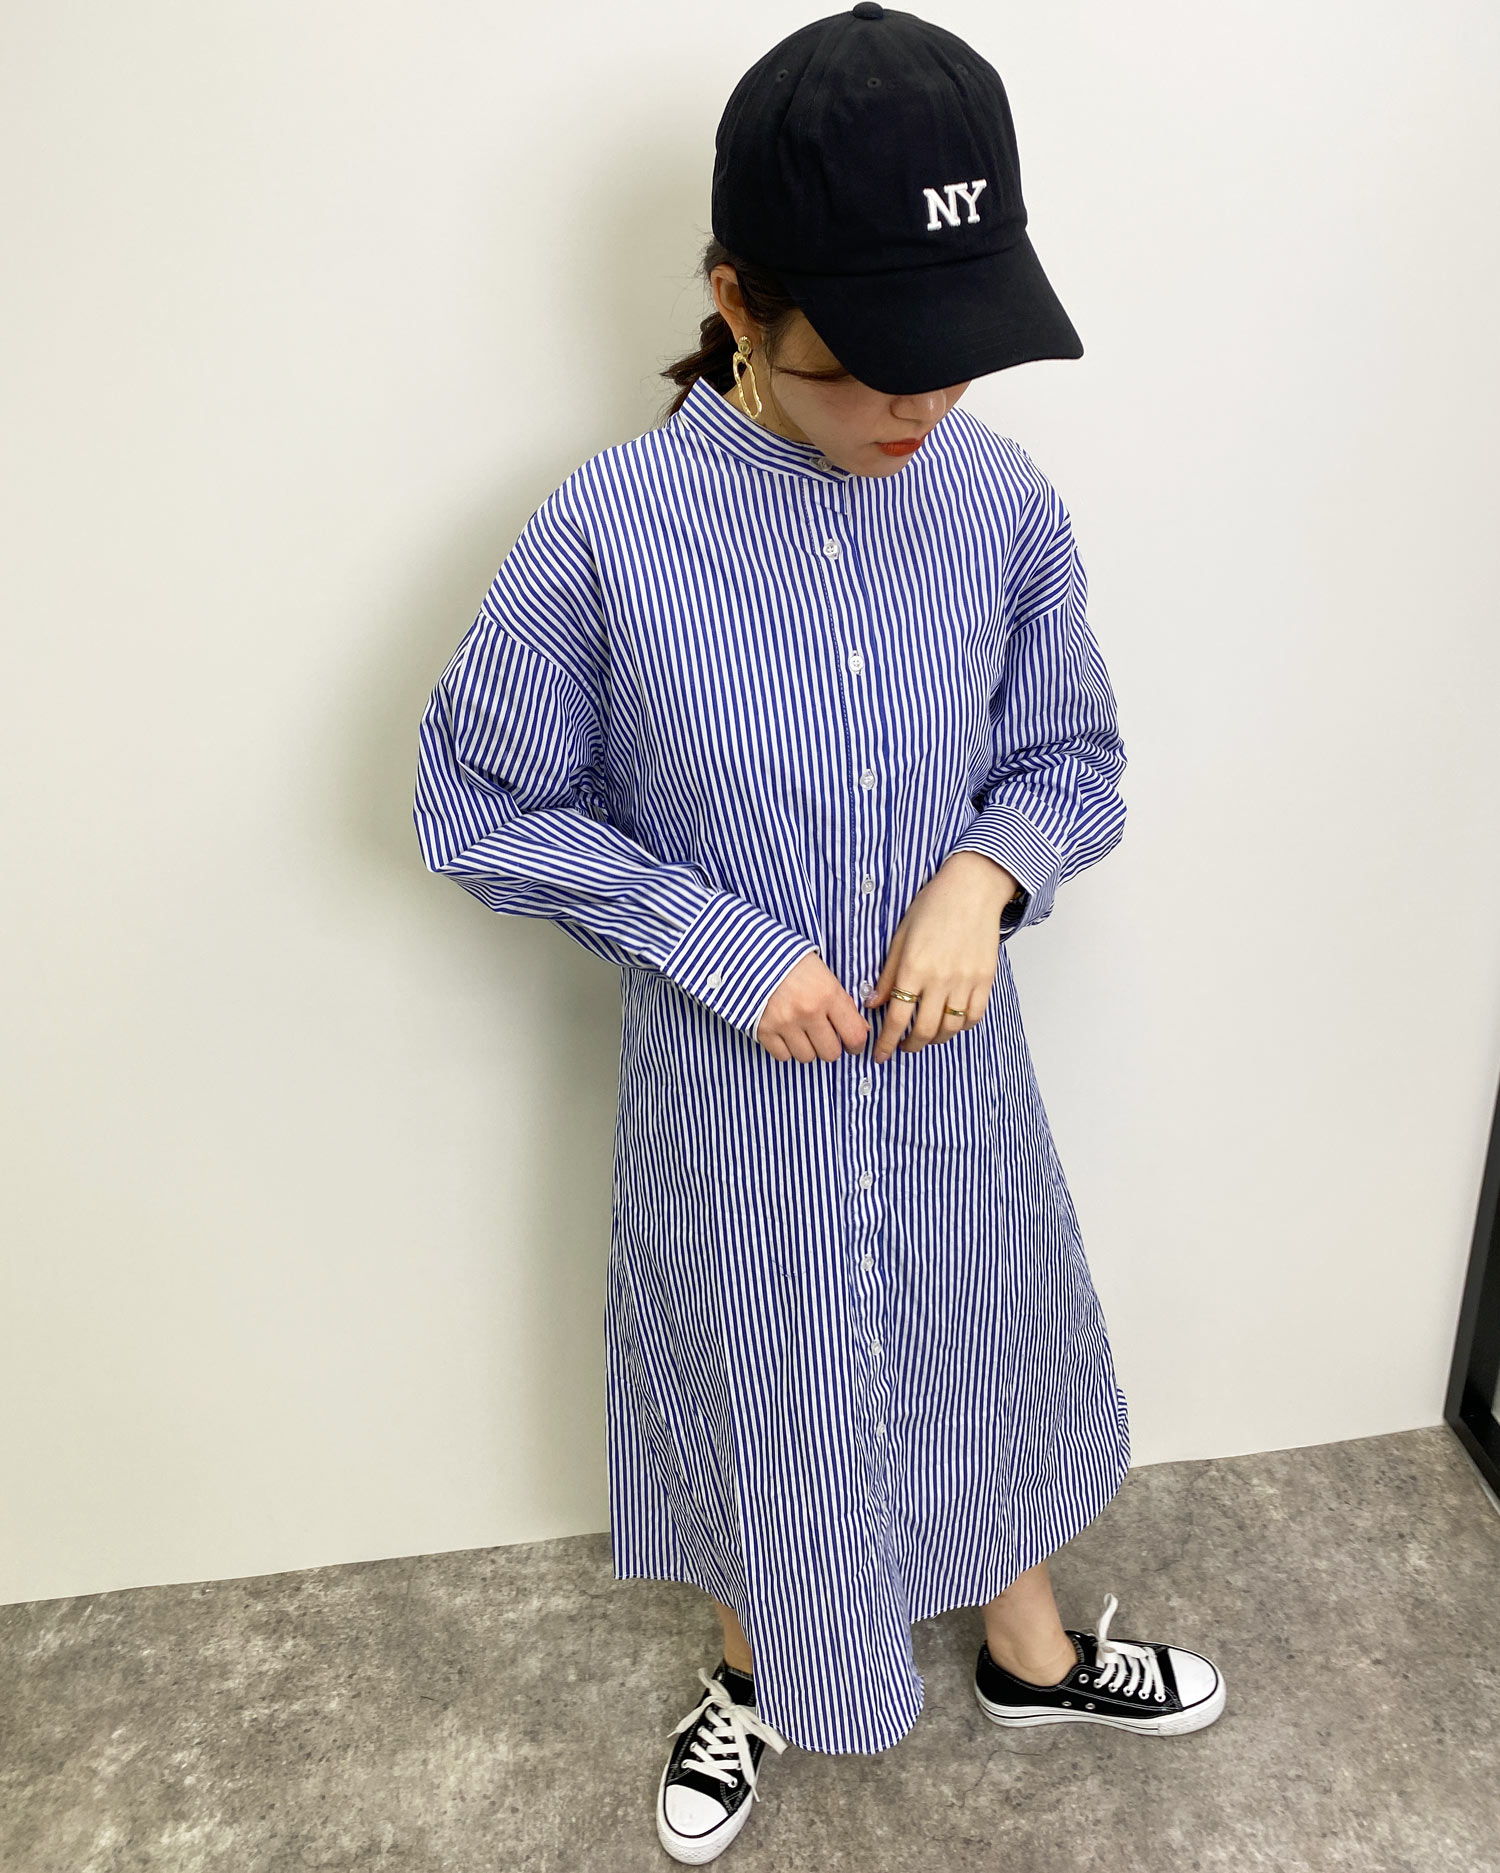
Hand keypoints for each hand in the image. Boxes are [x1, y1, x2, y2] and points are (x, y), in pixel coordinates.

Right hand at [754, 950, 871, 1062]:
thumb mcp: (825, 975)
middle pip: (830, 1053)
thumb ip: (843, 1003)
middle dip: (829, 1047)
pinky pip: (782, 1056)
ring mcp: (785, 1022)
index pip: (854, 1035)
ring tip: (802, 1032)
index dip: (857, 1045)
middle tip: (824, 1037)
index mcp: (828, 994)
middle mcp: (808, 1011)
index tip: (852, 1046)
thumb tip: (860, 1030)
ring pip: (806, 1057)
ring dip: (807, 1048)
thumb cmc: (792, 962)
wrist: (752, 954)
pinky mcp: (764, 1030)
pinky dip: (785, 1049)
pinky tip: (785, 1034)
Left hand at [865, 853, 1017, 1062]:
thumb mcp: (900, 937)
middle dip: (909, 1045)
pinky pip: (974, 1016)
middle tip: (902, 1047)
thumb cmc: (933, 906)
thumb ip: (888, 975)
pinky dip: (961, 1026)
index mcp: (914, 968)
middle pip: (924, 1030)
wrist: (972, 889)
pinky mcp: (985, 979)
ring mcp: (966, 981)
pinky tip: (950, 1024)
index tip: (880, 1054)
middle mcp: (940, 979)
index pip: (897, 1018)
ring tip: (925, 1037)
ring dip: (934, 1039)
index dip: (886, 1042)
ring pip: (950, 1028)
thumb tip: (873, 1004)